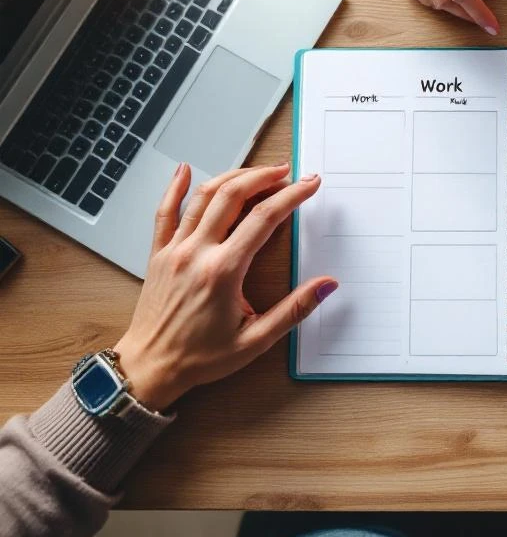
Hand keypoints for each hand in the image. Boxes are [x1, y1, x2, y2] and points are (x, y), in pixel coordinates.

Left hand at [113, 163, 337, 411]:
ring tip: (256, 172)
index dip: (292, 196)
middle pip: (233, 196)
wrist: (149, 367)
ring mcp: (174, 250)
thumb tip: (327, 286)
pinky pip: (165, 212)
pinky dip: (175, 187)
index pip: (264, 219)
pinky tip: (185, 169)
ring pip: (203, 197)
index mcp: (223, 271)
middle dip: (264, 177)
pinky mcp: (158, 254)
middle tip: (287, 172)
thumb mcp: (255, 341)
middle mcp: (197, 252)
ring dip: (232, 176)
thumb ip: (294, 310)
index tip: (309, 185)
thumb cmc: (200, 358)